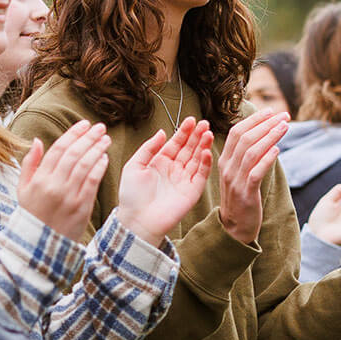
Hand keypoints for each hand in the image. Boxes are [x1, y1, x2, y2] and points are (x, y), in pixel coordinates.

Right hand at [18, 120, 110, 239]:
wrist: (40, 246)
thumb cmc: (32, 215)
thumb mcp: (22, 190)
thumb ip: (29, 164)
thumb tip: (38, 140)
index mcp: (39, 179)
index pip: (58, 149)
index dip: (73, 134)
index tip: (84, 124)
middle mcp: (54, 185)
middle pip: (74, 154)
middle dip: (88, 137)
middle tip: (99, 127)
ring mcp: (69, 196)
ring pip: (85, 165)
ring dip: (97, 149)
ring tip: (105, 139)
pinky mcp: (82, 207)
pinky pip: (93, 181)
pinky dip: (100, 167)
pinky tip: (104, 157)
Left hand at [117, 117, 214, 245]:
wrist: (137, 220)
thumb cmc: (132, 195)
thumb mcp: (134, 166)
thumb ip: (148, 148)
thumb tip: (162, 132)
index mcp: (160, 163)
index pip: (176, 143)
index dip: (184, 132)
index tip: (191, 120)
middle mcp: (174, 170)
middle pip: (189, 149)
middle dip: (197, 136)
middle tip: (205, 123)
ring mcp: (184, 180)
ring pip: (197, 159)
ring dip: (203, 146)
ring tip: (208, 133)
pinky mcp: (192, 192)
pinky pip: (201, 175)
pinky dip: (205, 163)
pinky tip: (206, 152)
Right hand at [217, 109, 289, 243]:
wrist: (234, 228)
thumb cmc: (241, 198)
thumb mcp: (239, 174)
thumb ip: (246, 156)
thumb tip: (264, 136)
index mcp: (224, 160)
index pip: (237, 132)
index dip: (254, 119)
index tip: (271, 110)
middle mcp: (227, 168)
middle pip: (245, 138)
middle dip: (266, 123)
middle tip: (284, 114)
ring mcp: (235, 181)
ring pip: (251, 152)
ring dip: (270, 136)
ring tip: (285, 126)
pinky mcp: (245, 194)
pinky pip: (255, 172)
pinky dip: (266, 159)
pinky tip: (277, 149)